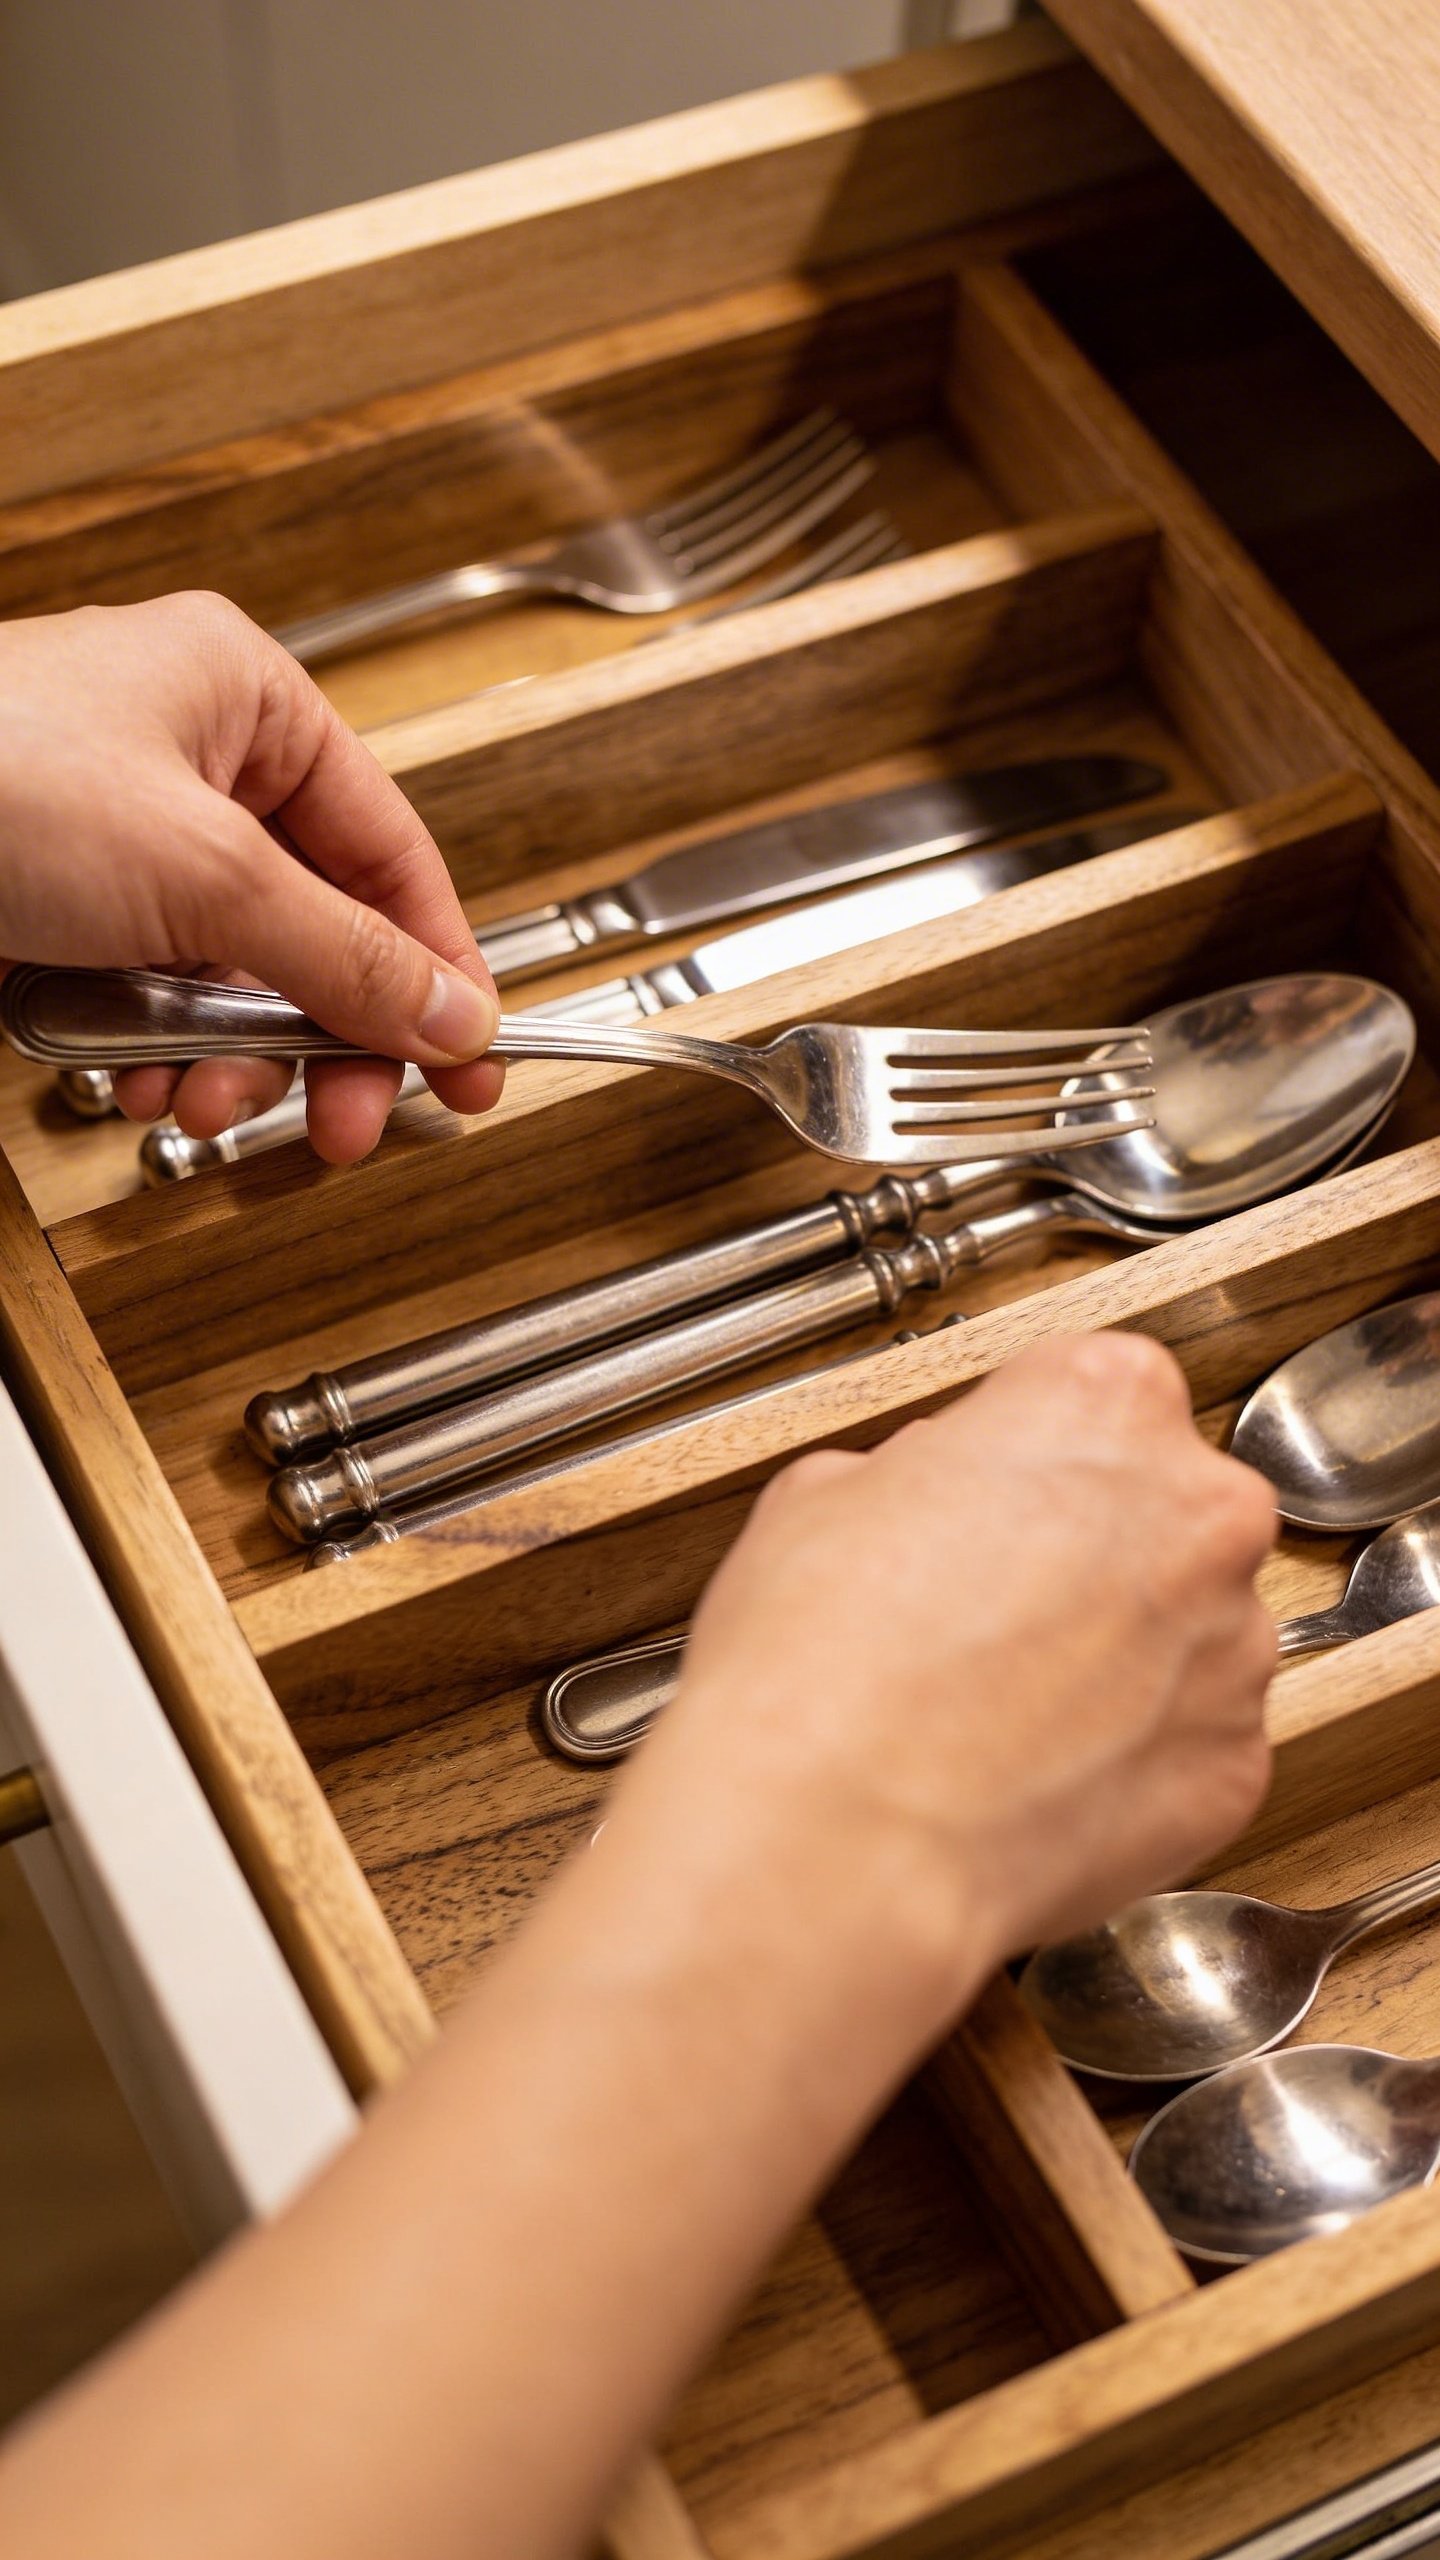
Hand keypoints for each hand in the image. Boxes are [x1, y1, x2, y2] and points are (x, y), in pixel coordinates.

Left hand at [0, 595, 502, 1160]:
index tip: (468, 1060)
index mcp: (244, 700)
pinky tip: (133, 1073)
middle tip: (346, 1121)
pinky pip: (149, 996)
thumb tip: (450, 1009)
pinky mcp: (57, 909)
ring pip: (232, 977)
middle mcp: (189, 762)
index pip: (389, 850)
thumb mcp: (202, 875)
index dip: (436, 966)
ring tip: (202, 1093)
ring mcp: (117, 840)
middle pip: (315, 928)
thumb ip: (342, 956)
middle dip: (320, 1036)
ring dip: (227, 1055)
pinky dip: (150, 1048)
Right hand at [615, 1329, 1275, 2062]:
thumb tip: (935, 1498)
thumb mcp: (822, 1494)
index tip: (990, 1497)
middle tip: (987, 1607)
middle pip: (1163, 1508)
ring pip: (1186, 1630)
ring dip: (1117, 1657)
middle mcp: (1199, 1513)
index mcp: (1104, 1403)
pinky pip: (1192, 1743)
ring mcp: (1233, 1646)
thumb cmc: (822, 1668)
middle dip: (1089, 1552)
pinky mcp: (1235, 1766)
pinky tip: (1035, 1773)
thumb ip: (923, 1471)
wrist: (840, 1845)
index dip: (1027, 1454)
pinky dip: (1132, 1758)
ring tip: (1000, 1706)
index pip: (1096, 1393)